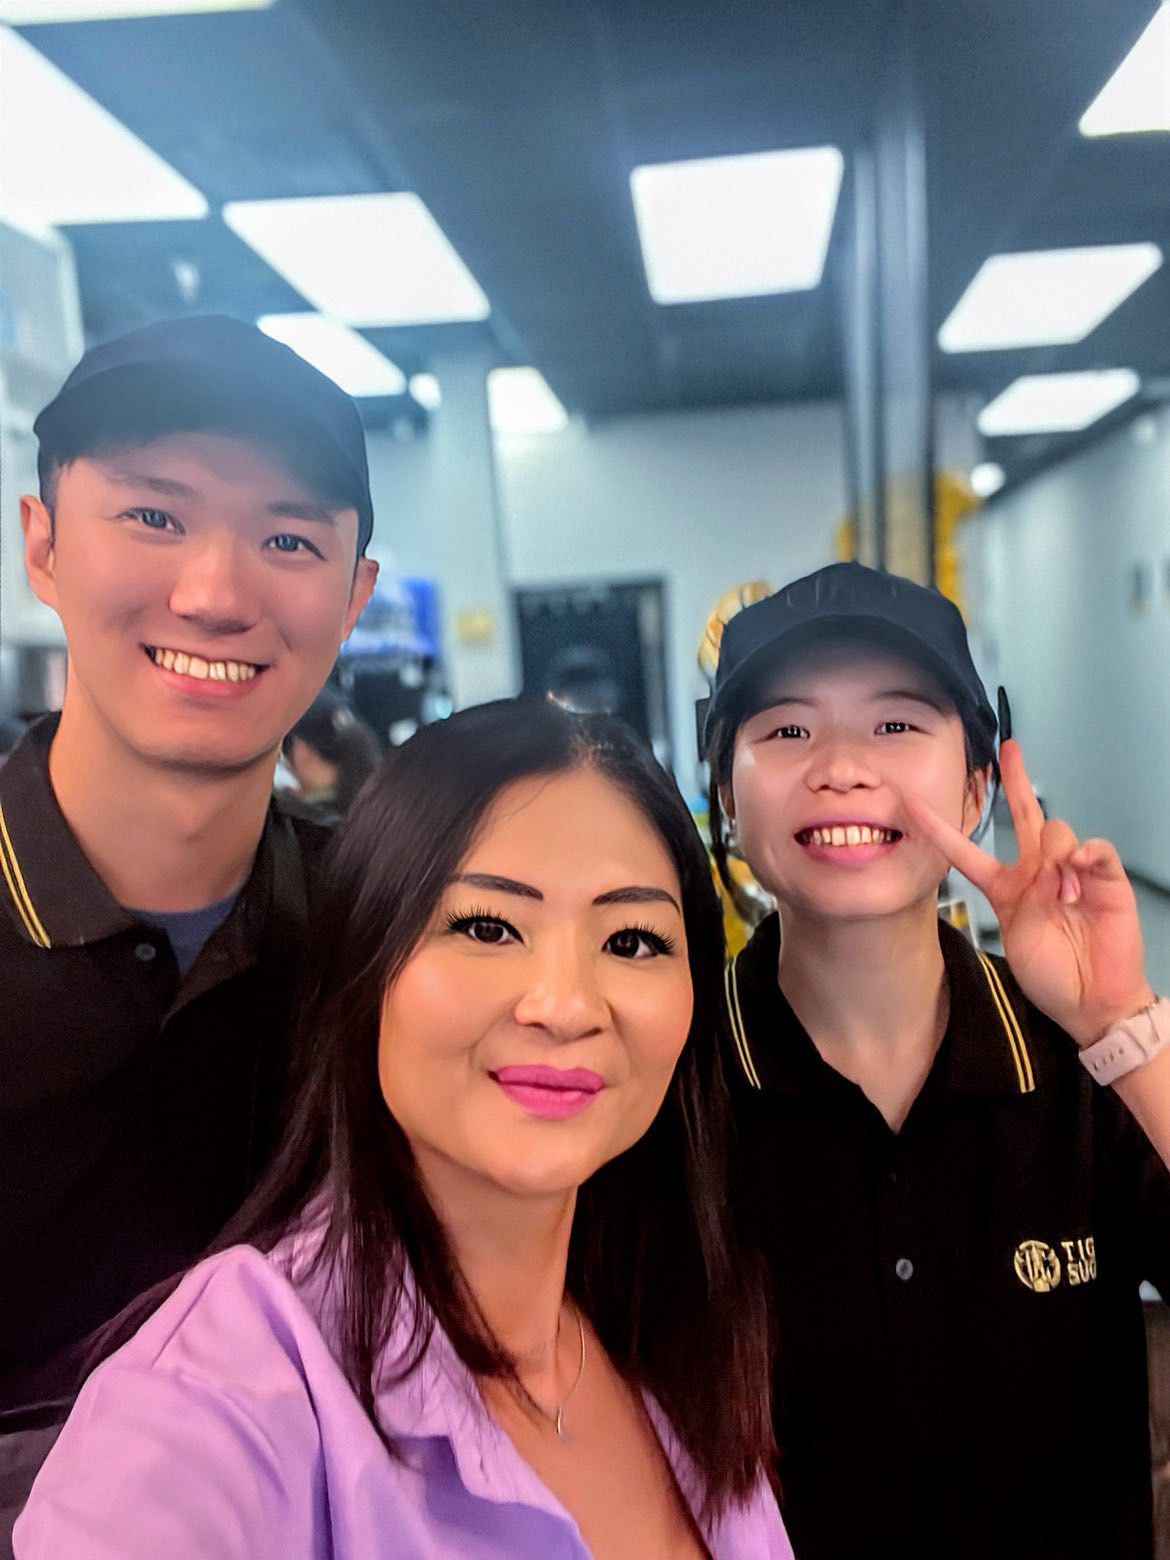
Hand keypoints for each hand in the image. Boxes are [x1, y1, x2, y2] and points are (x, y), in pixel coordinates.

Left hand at [904, 740, 1153, 1045]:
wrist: (1091, 1001)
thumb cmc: (1051, 974)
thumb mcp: (1018, 936)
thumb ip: (1023, 899)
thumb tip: (1046, 868)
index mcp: (1006, 886)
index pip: (967, 850)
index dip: (939, 828)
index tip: (911, 803)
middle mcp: (1037, 870)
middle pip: (1023, 814)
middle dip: (1016, 779)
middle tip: (1009, 749)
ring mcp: (1071, 871)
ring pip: (1056, 831)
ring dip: (1054, 856)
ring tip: (1061, 893)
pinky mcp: (1106, 879)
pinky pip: (1096, 848)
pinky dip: (1087, 854)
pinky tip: (1080, 868)